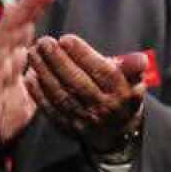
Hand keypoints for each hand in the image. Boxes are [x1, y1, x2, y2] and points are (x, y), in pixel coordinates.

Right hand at [0, 0, 57, 170]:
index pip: (30, 29)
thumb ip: (39, 80)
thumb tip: (54, 67)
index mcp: (15, 61)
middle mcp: (4, 56)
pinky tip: (14, 14)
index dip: (40, 9)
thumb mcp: (30, 98)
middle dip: (35, 0)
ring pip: (10, 29)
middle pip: (21, 22)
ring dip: (25, 7)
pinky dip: (6, 30)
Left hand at [24, 34, 146, 152]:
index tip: (66, 39)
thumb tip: (140, 59)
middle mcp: (103, 108)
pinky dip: (39, 94)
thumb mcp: (135, 80)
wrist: (117, 132)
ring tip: (33, 53)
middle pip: (78, 83)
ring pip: (62, 96)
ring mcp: (84, 120)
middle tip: (44, 42)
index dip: (83, 55)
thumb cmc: (123, 95)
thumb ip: (133, 67)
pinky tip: (30, 76)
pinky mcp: (68, 127)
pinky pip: (51, 110)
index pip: (102, 72)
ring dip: (45, 73)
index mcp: (122, 94)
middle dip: (58, 61)